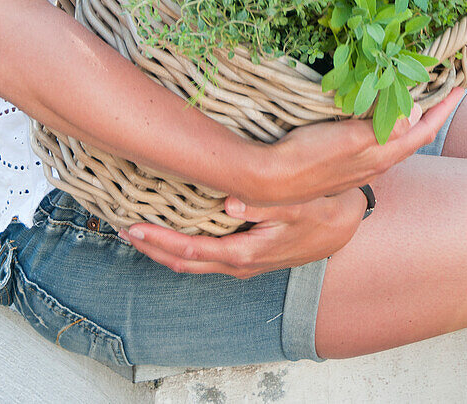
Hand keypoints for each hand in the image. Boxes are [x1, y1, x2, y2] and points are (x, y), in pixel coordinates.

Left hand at [118, 188, 366, 278]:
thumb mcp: (299, 206)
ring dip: (163, 248)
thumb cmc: (322, 210)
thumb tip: (229, 204)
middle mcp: (239, 263)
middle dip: (151, 248)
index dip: (159, 241)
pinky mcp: (246, 253)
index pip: (190, 251)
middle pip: (183, 261)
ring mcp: (241, 261)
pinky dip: (181, 246)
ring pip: (192, 261)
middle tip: (121, 228)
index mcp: (245, 252)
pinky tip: (172, 230)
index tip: (132, 227)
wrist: (345, 223)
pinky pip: (204, 255)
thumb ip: (265, 207)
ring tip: (138, 230)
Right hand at [251, 86, 464, 205]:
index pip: (423, 130)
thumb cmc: (310, 157)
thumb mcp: (351, 139)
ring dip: (406, 115)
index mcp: (382, 155)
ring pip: (393, 137)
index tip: (460, 88)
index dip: (443, 110)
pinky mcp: (343, 161)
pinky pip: (374, 138)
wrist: (273, 181)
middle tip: (438, 85)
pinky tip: (374, 110)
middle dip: (429, 111)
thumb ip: (385, 128)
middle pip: (412, 134)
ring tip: (411, 92)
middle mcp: (376, 162)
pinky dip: (383, 120)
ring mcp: (360, 163)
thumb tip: (417, 111)